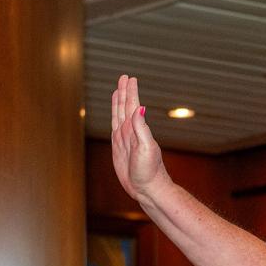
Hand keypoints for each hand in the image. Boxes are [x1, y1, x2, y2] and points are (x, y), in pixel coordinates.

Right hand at [110, 74, 170, 199]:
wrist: (147, 189)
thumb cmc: (150, 171)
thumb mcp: (146, 148)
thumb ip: (141, 128)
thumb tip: (139, 108)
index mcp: (137, 129)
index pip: (133, 105)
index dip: (131, 92)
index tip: (130, 78)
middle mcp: (131, 132)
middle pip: (126, 107)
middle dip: (124, 92)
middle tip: (124, 77)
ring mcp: (125, 139)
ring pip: (119, 115)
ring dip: (118, 102)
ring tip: (118, 89)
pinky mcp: (119, 148)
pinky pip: (115, 127)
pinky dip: (115, 117)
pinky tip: (116, 112)